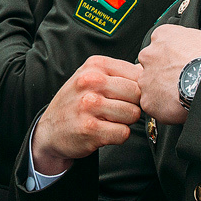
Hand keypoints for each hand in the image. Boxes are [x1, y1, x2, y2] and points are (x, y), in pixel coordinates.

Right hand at [31, 56, 141, 175]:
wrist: (50, 129)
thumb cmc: (76, 102)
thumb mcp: (92, 77)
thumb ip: (119, 74)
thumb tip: (150, 74)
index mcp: (95, 65)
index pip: (137, 74)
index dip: (138, 89)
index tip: (126, 96)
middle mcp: (90, 81)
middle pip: (138, 94)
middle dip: (133, 105)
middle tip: (117, 109)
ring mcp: (89, 105)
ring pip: (133, 114)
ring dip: (125, 121)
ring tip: (108, 120)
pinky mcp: (90, 129)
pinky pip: (123, 133)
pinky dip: (118, 136)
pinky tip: (104, 131)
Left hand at [138, 25, 200, 124]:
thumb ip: (198, 43)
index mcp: (163, 35)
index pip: (160, 44)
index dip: (171, 56)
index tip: (180, 64)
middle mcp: (149, 54)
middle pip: (151, 64)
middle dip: (163, 73)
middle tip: (180, 81)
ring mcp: (146, 77)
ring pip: (148, 85)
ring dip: (160, 91)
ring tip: (181, 96)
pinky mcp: (147, 100)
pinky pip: (152, 106)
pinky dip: (163, 109)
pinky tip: (178, 109)